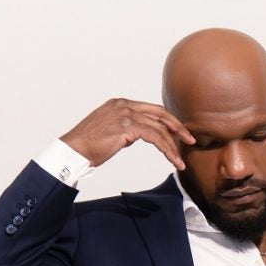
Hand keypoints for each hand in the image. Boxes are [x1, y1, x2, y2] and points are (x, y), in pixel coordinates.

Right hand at [61, 98, 195, 169]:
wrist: (74, 150)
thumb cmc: (90, 145)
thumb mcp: (112, 131)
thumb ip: (128, 129)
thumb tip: (140, 135)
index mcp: (122, 104)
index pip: (153, 110)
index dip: (169, 122)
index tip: (180, 134)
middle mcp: (125, 105)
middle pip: (160, 114)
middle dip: (178, 128)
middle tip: (191, 140)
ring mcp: (126, 114)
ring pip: (160, 128)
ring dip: (173, 146)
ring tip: (180, 161)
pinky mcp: (127, 127)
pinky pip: (155, 137)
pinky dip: (167, 150)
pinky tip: (172, 160)